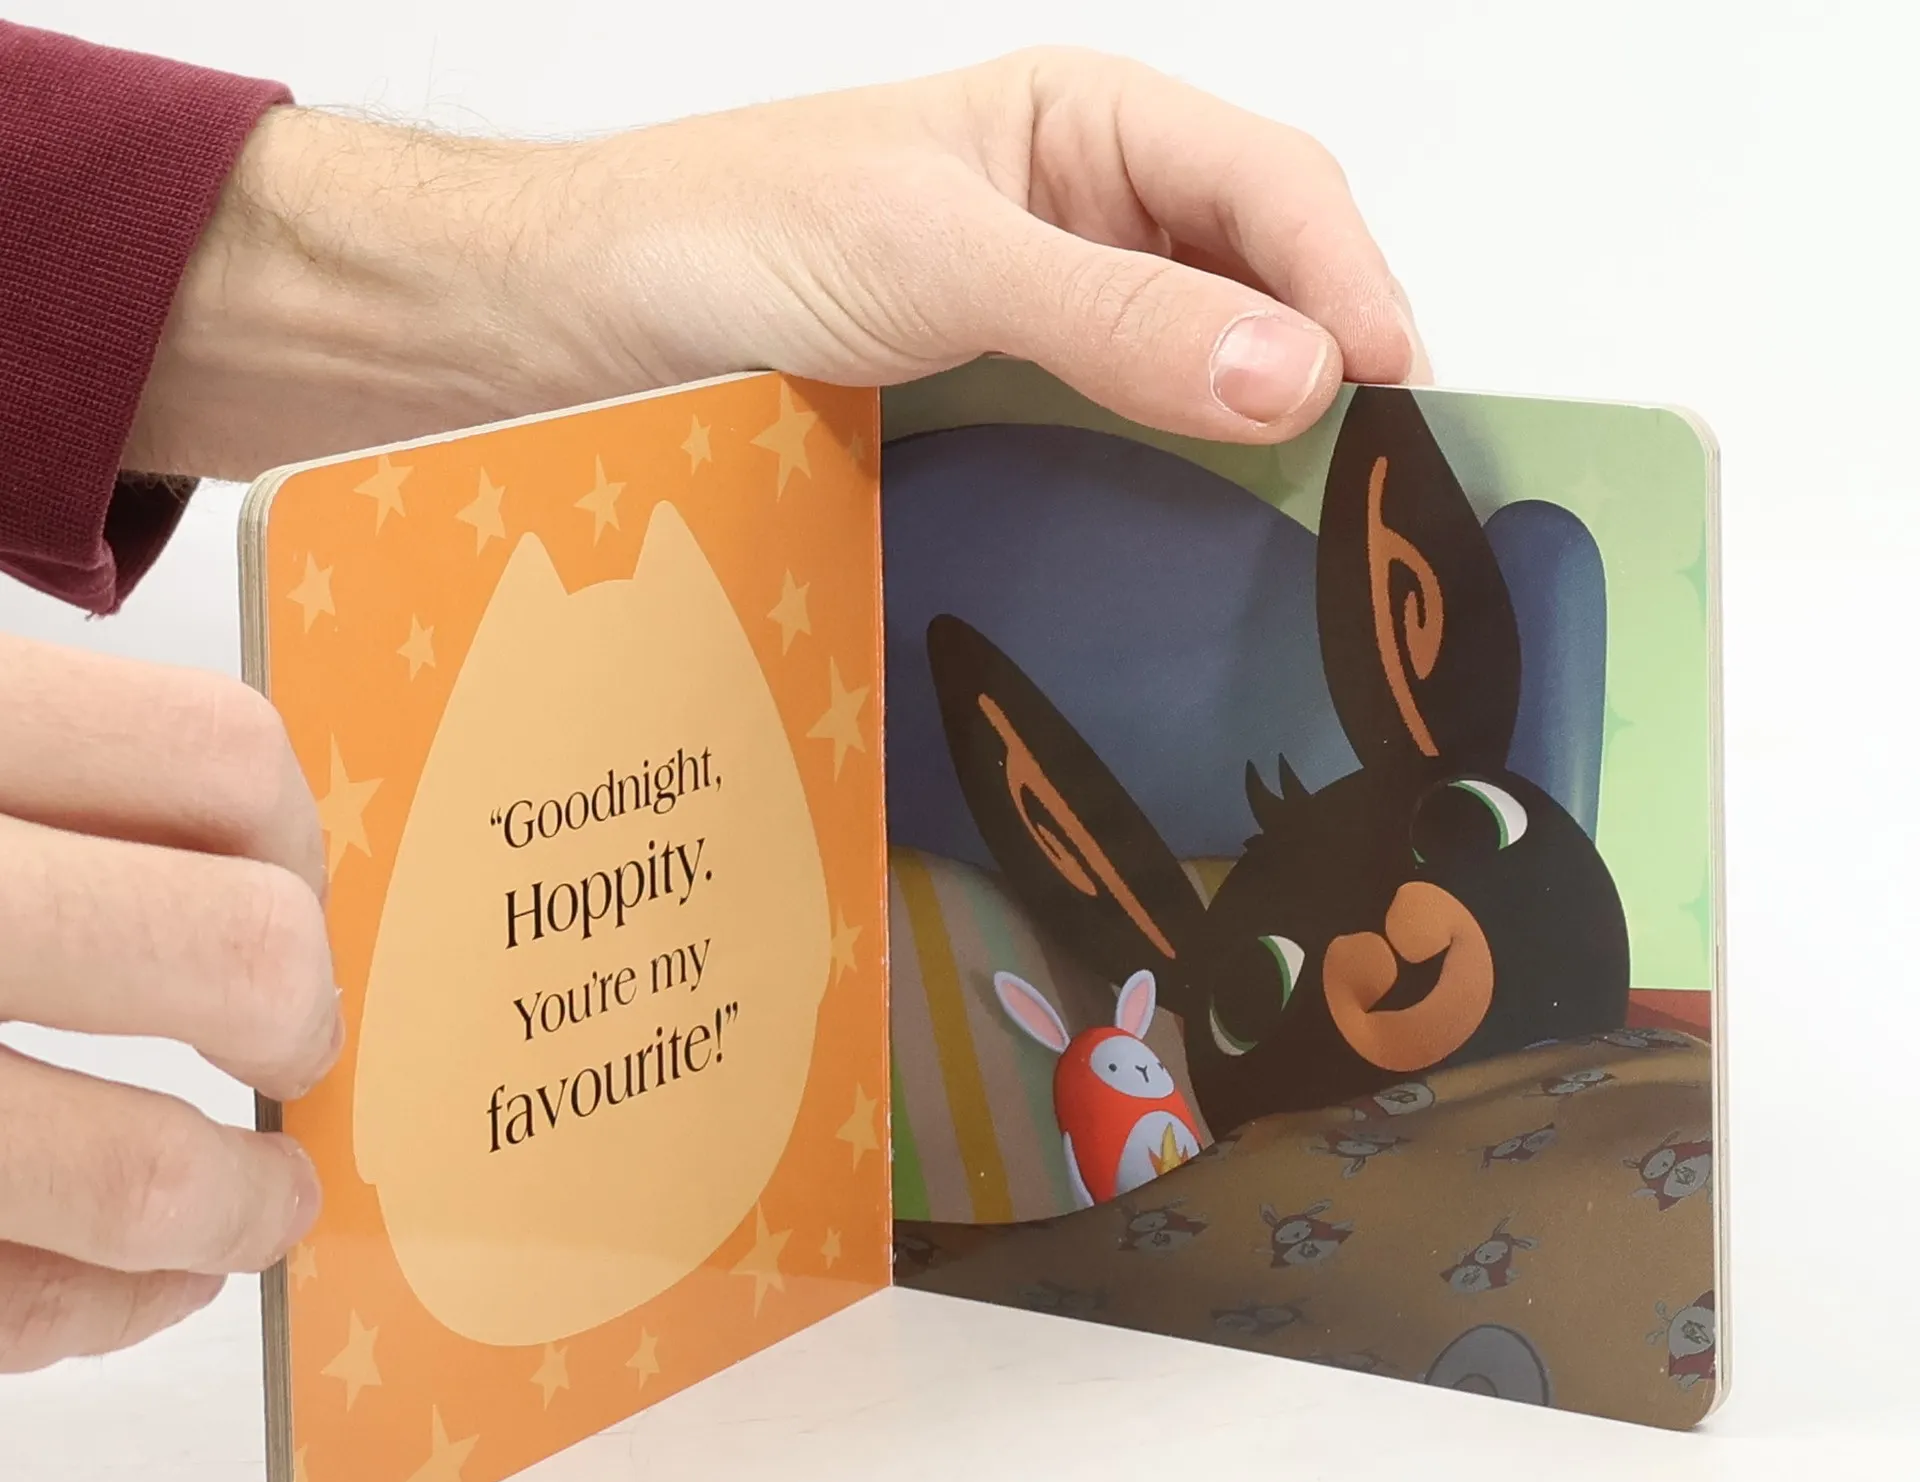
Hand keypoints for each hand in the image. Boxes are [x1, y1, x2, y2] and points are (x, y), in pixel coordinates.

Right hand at [0, 633, 336, 1371]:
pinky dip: (93, 1312)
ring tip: (252, 1208)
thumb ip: (36, 773)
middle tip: (288, 1051)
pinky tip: (114, 1289)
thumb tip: (249, 867)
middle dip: (298, 1024)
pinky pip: (10, 1310)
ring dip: (231, 1210)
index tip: (287, 891)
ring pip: (138, 1176)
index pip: (223, 762)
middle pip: (241, 955)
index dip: (294, 845)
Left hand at [126, 48, 1428, 479]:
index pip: (1274, 191)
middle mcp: (1082, 213)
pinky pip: (1122, 429)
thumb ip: (1118, 313)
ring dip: (1260, 434)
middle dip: (1328, 363)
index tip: (1400, 408)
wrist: (578, 324)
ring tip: (1314, 531)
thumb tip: (1297, 377)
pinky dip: (1174, 476)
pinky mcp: (998, 400)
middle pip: (1258, 276)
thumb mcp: (942, 259)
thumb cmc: (732, 242)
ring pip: (1199, 362)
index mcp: (1085, 127)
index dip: (1352, 288)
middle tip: (1383, 491)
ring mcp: (1042, 313)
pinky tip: (1196, 538)